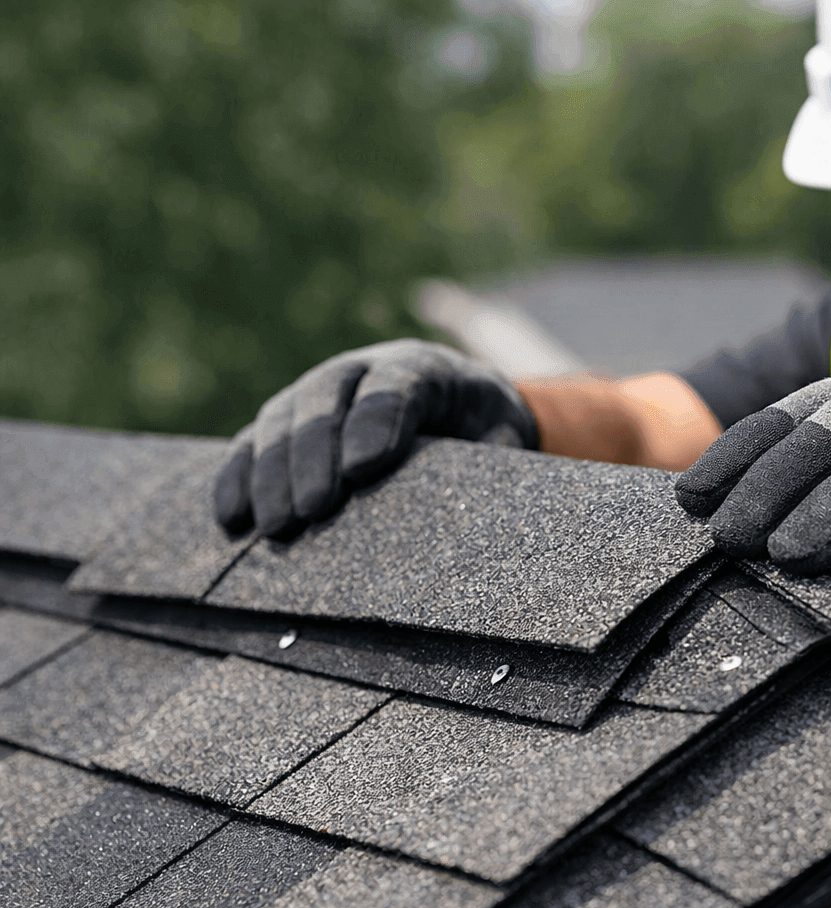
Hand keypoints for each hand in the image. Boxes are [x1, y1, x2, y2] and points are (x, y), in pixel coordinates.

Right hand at [216, 340, 537, 537]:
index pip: (395, 385)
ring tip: (274, 524)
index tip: (364, 467)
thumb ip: (496, 457)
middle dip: (314, 454)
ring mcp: (319, 390)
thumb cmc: (489, 429)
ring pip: (282, 416)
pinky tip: (231, 517)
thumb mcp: (507, 438)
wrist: (467, 407)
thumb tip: (483, 501)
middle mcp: (364, 368)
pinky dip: (238, 476)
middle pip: (326, 398)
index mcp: (425, 367)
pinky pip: (253, 441)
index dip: (376, 421)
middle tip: (310, 510)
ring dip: (271, 471)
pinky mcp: (289, 420)